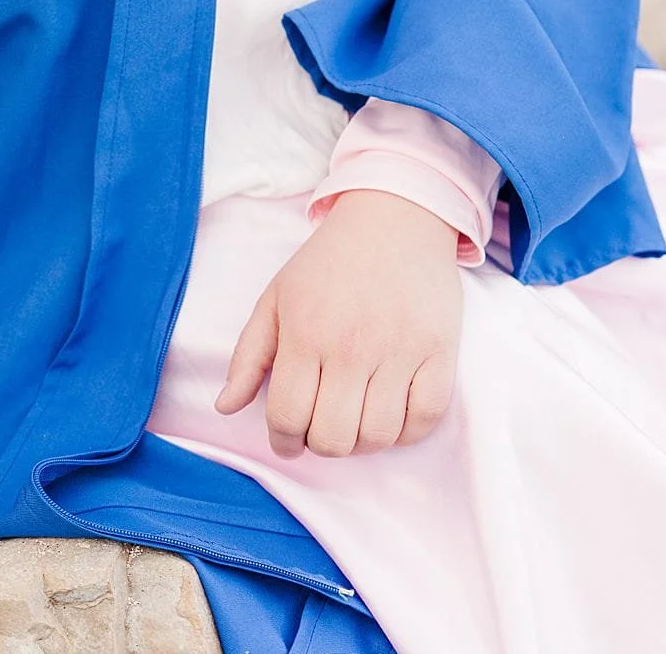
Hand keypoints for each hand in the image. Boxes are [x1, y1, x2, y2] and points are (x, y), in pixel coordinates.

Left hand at [216, 187, 461, 457]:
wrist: (393, 220)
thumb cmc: (326, 264)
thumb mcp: (274, 299)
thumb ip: (248, 357)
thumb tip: (225, 407)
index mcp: (305, 333)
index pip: (289, 415)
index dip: (283, 440)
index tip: (286, 441)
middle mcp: (352, 347)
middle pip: (335, 437)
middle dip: (320, 445)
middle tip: (319, 430)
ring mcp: (400, 352)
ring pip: (379, 436)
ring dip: (362, 443)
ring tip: (353, 423)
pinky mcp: (440, 352)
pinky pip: (425, 419)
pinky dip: (406, 433)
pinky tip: (389, 417)